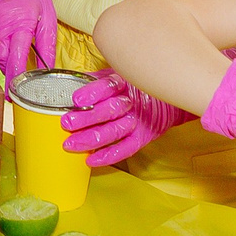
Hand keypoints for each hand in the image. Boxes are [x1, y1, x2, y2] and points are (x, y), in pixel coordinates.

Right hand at [0, 0, 55, 85]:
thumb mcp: (48, 18)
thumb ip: (47, 46)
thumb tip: (47, 71)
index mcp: (21, 22)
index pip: (16, 59)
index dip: (15, 80)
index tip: (14, 95)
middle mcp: (0, 21)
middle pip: (0, 58)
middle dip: (9, 64)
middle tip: (19, 55)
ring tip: (10, 38)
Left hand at [61, 71, 193, 166]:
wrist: (167, 100)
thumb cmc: (134, 86)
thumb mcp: (117, 75)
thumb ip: (97, 81)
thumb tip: (71, 84)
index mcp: (124, 82)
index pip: (108, 86)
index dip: (92, 93)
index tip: (76, 100)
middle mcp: (132, 102)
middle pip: (110, 110)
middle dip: (87, 118)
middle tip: (67, 123)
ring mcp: (138, 121)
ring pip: (115, 131)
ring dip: (91, 139)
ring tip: (71, 144)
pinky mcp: (143, 137)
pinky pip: (125, 148)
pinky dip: (108, 156)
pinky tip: (91, 160)